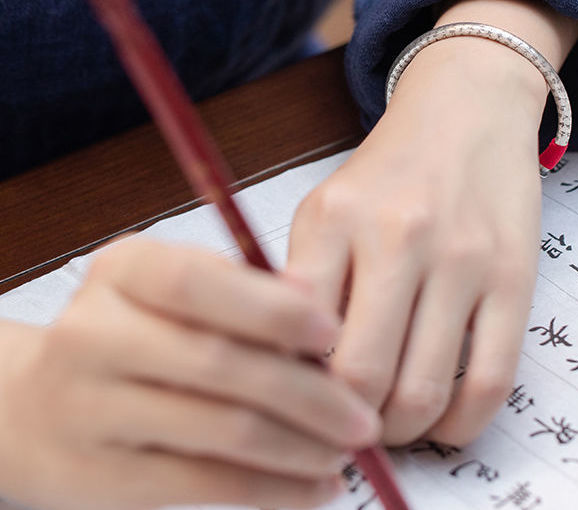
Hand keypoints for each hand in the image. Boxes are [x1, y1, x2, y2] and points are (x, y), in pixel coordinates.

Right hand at [0, 237, 380, 509]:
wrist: (33, 405)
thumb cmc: (131, 331)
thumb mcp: (171, 289)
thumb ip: (240, 291)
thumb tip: (319, 306)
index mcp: (124, 271)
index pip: (199, 281)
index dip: (272, 308)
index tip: (334, 332)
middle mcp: (96, 334)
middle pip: (219, 363)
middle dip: (309, 394)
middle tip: (363, 414)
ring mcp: (92, 409)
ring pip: (220, 431)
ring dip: (300, 446)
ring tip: (346, 450)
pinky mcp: (100, 479)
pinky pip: (203, 487)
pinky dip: (271, 490)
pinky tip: (312, 487)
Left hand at [287, 0, 577, 446]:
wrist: (467, 111)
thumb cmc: (389, 172)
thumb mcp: (326, 208)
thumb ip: (302, 283)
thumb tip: (292, 376)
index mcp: (333, 220)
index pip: (295, 338)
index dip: (291, 392)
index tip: (298, 407)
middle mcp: (396, 236)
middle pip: (359, 377)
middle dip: (345, 425)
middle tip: (345, 429)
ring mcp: (461, 258)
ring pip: (423, 390)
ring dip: (401, 431)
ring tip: (392, 424)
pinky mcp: (513, 277)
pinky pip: (490, 381)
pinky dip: (461, 425)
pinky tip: (445, 422)